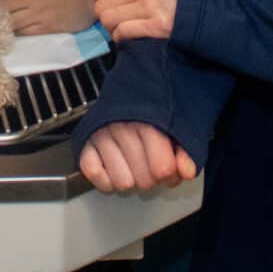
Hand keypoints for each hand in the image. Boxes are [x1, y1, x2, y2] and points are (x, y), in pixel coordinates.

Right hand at [78, 121, 196, 193]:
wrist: (130, 88)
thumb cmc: (153, 110)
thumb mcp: (177, 125)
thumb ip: (186, 150)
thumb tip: (187, 171)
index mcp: (148, 122)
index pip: (163, 169)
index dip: (171, 175)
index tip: (170, 168)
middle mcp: (122, 128)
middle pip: (144, 181)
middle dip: (151, 179)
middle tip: (151, 165)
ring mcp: (101, 136)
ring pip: (122, 184)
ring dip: (130, 179)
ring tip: (133, 164)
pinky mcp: (85, 144)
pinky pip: (96, 177)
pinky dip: (106, 179)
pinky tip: (115, 167)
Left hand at [93, 0, 182, 42]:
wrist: (204, 9)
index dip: (109, 4)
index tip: (117, 11)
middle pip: (103, 7)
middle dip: (108, 18)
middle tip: (119, 24)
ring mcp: (148, 5)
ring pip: (109, 20)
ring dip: (114, 29)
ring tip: (124, 30)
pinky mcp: (155, 24)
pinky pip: (123, 32)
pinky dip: (122, 37)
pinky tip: (130, 37)